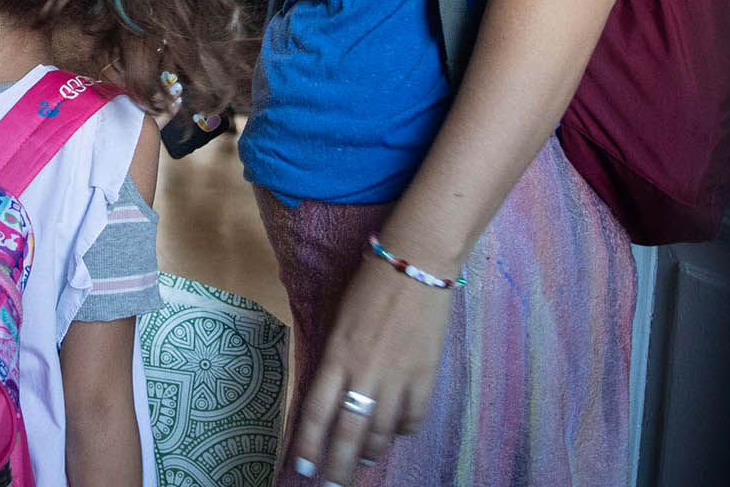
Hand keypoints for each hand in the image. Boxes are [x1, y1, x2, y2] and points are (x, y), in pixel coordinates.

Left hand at [291, 256, 454, 484]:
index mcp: (337, 355)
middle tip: (332, 485)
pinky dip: (401, 432)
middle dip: (338, 466)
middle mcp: (365, 372)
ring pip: (380, 432)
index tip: (303, 467)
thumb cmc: (370, 283)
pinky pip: (411, 419)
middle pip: (348, 433)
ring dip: (370, 452)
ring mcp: (398, 377)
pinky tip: (394, 433)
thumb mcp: (339, 318)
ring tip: (363, 463)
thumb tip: (331, 392)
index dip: (308, 444)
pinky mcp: (426, 377)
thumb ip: (334, 357)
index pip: (316, 412)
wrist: (417, 264)